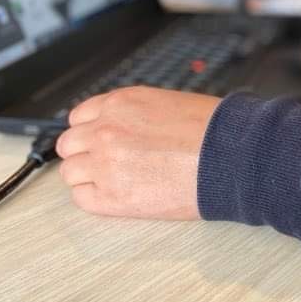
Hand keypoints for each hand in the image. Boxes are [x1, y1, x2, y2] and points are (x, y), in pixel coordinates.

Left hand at [55, 86, 220, 219]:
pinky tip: (116, 195)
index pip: (79, 117)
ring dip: (88, 176)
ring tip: (114, 182)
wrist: (231, 157)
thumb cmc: (213, 130)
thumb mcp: (168, 103)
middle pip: (69, 145)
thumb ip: (136, 113)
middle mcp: (106, 130)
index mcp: (120, 103)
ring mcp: (105, 164)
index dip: (90, 131)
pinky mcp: (113, 197)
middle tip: (106, 163)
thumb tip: (126, 127)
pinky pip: (82, 199)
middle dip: (85, 153)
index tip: (98, 141)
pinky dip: (94, 198)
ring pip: (71, 173)